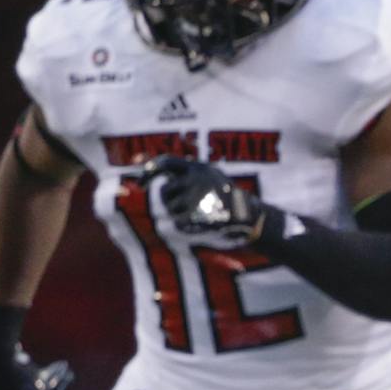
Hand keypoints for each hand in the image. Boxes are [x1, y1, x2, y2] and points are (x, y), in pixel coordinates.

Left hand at [143, 154, 270, 249]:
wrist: (249, 216)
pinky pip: (177, 223)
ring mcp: (196, 197)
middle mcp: (196, 180)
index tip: (140, 183)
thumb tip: (154, 175)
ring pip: (169, 208)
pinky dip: (184, 226)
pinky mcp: (198, 215)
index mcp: (199, 168)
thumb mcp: (212, 176)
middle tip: (179, 207)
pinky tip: (197, 225)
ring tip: (197, 215)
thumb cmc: (226, 198)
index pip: (165, 163)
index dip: (148, 171)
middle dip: (168, 201)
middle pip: (164, 190)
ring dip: (178, 214)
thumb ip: (187, 174)